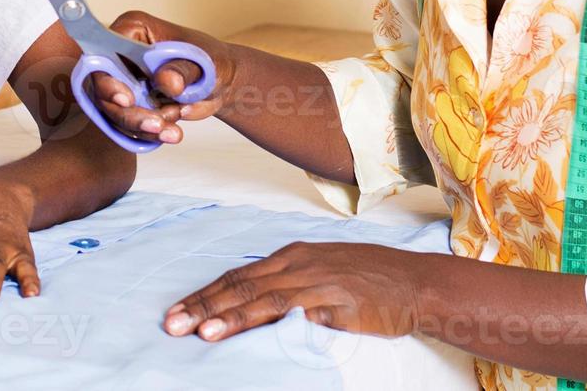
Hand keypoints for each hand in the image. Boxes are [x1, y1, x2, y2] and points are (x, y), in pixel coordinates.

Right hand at [87, 11, 236, 145]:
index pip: (104, 54)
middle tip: (157, 124)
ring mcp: (123, 80)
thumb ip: (182, 70)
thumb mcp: (203, 63)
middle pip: (104, 89)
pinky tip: (171, 133)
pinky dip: (148, 133)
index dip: (108, 79)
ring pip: (114, 111)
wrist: (222, 83)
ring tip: (173, 129)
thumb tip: (167, 81)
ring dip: (142, 126)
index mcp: (133, 30)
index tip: (126, 100)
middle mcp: (121, 53)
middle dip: (130, 113)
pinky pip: (126, 125)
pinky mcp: (129, 103)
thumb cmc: (212, 61)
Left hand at [162, 242, 421, 341]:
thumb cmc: (373, 282)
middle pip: (239, 284)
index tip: (179, 310)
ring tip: (196, 331)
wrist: (415, 283)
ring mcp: (312, 280)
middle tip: (171, 323)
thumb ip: (292, 289)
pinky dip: (259, 319)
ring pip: (257, 296)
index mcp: (292, 256)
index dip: (206, 294)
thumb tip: (259, 307)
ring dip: (223, 314)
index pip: (238, 276)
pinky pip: (288, 310)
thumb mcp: (325, 276)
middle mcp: (296, 263)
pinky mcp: (330, 300)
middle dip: (202, 305)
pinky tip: (239, 330)